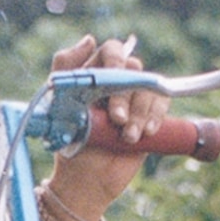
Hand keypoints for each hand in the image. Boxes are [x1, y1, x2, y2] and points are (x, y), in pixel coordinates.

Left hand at [45, 31, 157, 217]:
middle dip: (125, 95)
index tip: (114, 76)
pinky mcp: (149, 117)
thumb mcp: (58, 104)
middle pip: (133, 69)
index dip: (116, 59)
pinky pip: (162, 104)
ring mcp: (134, 100)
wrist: (84, 181)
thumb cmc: (68, 143)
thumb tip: (89, 39)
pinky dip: (156, 116)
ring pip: (149, 88)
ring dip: (140, 112)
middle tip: (117, 120)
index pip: (111, 52)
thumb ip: (66, 68)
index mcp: (95, 75)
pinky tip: (145, 133)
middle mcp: (116, 84)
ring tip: (127, 137)